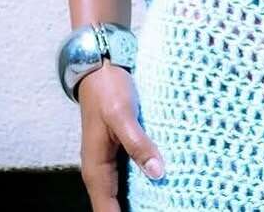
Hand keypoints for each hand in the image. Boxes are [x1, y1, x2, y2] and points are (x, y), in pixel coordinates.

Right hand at [77, 61, 165, 211]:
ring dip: (140, 200)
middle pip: (114, 207)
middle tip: (167, 208)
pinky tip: (162, 183)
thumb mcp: (123, 114)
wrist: (99, 66)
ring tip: (167, 202)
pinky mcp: (119, 151)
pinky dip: (143, 183)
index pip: (107, 211)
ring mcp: (109, 163)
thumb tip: (157, 172)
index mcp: (96, 169)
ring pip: (122, 194)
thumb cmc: (107, 89)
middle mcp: (100, 171)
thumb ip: (138, 143)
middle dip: (136, 211)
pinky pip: (129, 177)